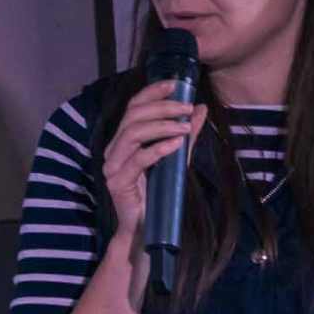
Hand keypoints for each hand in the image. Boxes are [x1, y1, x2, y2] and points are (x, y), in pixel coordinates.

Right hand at [101, 79, 207, 242]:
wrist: (146, 229)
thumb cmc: (158, 194)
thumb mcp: (177, 159)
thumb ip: (186, 135)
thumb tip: (201, 109)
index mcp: (123, 141)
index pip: (133, 107)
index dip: (152, 92)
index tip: (175, 84)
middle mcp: (114, 149)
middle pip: (132, 116)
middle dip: (162, 107)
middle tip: (187, 107)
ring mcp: (113, 166)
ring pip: (133, 133)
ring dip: (162, 125)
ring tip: (184, 126)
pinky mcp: (117, 182)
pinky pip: (138, 159)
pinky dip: (158, 148)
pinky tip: (175, 145)